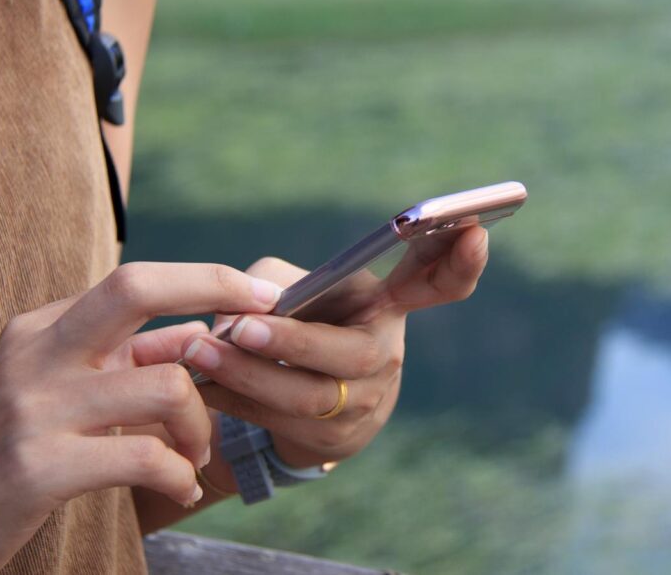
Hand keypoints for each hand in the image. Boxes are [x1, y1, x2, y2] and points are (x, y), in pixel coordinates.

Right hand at [0, 263, 280, 573]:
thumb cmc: (8, 450)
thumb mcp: (57, 388)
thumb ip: (123, 360)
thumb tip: (199, 336)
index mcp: (43, 328)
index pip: (134, 280)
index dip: (205, 279)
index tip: (260, 291)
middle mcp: (36, 353)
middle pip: (135, 289)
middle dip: (213, 290)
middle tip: (263, 323)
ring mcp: (35, 407)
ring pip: (164, 385)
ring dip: (201, 426)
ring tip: (195, 455)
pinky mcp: (38, 467)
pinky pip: (145, 457)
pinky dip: (179, 474)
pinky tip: (180, 488)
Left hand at [136, 227, 489, 478]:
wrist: (304, 402)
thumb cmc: (303, 322)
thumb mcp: (299, 288)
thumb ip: (271, 282)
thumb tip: (239, 309)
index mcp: (390, 306)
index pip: (438, 284)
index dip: (460, 262)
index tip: (474, 228)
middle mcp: (385, 356)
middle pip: (348, 355)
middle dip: (291, 343)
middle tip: (240, 328)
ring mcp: (364, 405)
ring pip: (305, 396)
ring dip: (245, 375)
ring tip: (199, 354)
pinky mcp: (331, 442)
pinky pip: (277, 422)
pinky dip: (232, 401)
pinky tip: (196, 385)